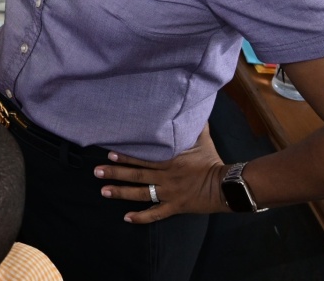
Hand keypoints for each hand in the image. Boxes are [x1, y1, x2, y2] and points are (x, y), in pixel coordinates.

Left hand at [93, 125, 226, 222]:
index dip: (126, 155)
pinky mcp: (175, 207)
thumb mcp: (201, 139)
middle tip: (97, 172)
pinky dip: (141, 217)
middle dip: (115, 173)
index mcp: (170, 160)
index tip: (109, 153)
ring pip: (141, 193)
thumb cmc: (212, 160)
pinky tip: (126, 217)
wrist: (227, 185)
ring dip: (121, 192)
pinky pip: (156, 214)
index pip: (143, 157)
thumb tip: (189, 106)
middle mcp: (166, 177)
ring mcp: (169, 194)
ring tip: (104, 191)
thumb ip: (192, 124)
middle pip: (136, 175)